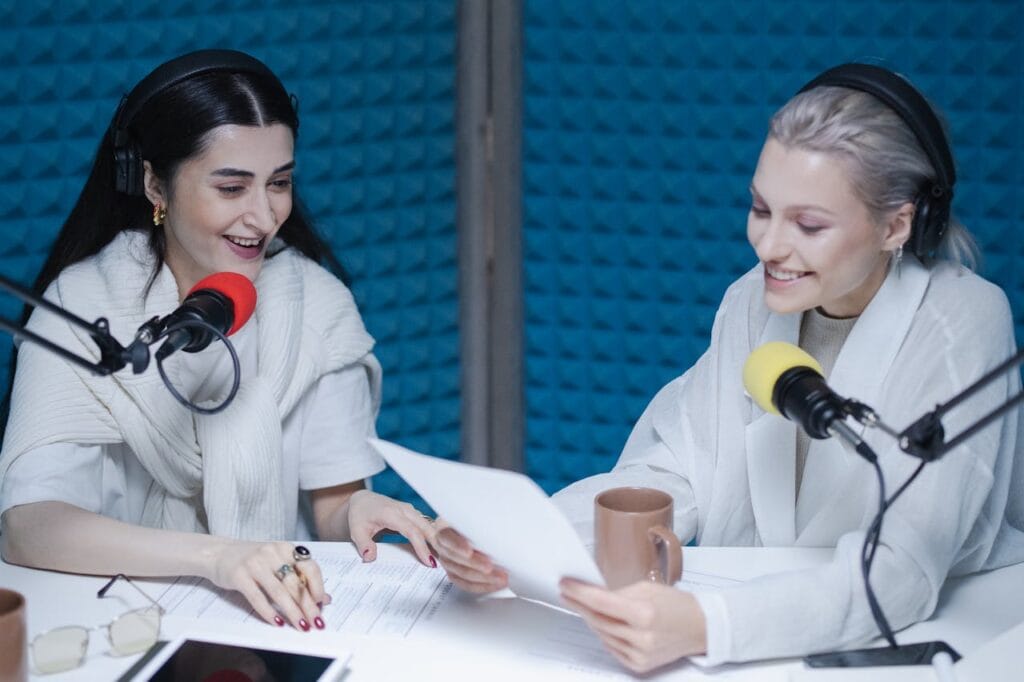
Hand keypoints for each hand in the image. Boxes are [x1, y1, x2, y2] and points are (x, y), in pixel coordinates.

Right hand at [207, 540, 327, 630]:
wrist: (218, 553)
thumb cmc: (253, 561)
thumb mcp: (277, 563)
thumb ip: (299, 578)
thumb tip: (324, 599)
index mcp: (285, 548)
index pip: (309, 567)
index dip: (318, 586)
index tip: (321, 603)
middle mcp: (272, 553)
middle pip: (295, 583)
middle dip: (307, 605)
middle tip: (316, 622)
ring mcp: (255, 563)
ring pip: (279, 591)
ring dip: (292, 611)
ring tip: (301, 626)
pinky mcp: (239, 575)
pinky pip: (257, 597)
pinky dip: (269, 612)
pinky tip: (277, 623)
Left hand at [346, 489, 435, 567]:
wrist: (362, 501)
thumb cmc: (360, 515)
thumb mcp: (356, 531)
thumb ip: (363, 544)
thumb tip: (370, 558)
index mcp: (391, 513)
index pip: (411, 530)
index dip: (421, 546)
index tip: (428, 561)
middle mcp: (404, 510)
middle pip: (426, 527)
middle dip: (437, 544)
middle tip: (444, 563)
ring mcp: (411, 511)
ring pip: (429, 525)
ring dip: (437, 540)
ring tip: (444, 559)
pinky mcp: (413, 514)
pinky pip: (426, 525)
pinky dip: (433, 537)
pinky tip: (437, 551)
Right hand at [433, 523, 508, 592]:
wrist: (466, 529)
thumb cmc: (472, 520)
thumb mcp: (474, 515)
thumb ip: (480, 521)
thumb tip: (497, 525)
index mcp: (444, 528)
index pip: (447, 537)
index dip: (457, 545)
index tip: (469, 551)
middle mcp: (443, 547)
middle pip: (455, 559)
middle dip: (475, 564)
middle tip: (490, 567)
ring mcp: (448, 562)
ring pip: (462, 574)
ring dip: (483, 578)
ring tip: (500, 578)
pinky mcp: (456, 574)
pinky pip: (467, 584)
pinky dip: (483, 586)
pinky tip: (496, 584)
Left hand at [559, 578, 706, 673]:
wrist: (700, 628)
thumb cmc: (675, 604)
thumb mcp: (647, 589)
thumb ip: (618, 594)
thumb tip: (592, 596)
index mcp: (644, 614)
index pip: (601, 602)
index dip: (579, 593)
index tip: (565, 584)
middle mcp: (641, 637)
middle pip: (598, 620)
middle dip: (580, 605)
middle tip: (568, 593)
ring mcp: (640, 654)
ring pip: (602, 634)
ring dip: (592, 619)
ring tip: (585, 605)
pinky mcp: (639, 665)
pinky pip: (611, 647)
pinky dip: (605, 634)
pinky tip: (604, 623)